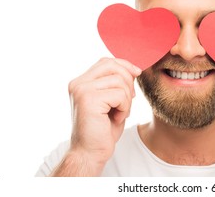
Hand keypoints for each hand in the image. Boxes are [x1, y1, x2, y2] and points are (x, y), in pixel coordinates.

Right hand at [65, 57, 140, 172]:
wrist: (90, 153)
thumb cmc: (102, 129)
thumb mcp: (111, 101)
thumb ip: (115, 83)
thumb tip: (133, 69)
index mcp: (80, 82)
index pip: (106, 61)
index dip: (124, 65)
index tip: (137, 74)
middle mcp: (78, 83)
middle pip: (113, 65)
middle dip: (128, 81)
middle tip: (128, 100)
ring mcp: (81, 90)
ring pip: (119, 80)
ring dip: (127, 98)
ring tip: (120, 113)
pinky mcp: (88, 100)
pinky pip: (120, 94)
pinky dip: (125, 107)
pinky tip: (117, 118)